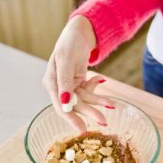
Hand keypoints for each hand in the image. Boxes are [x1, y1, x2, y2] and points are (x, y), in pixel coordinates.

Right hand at [43, 16, 114, 132]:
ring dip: (99, 100)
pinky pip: (89, 89)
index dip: (71, 119)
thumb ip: (65, 82)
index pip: (60, 106)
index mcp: (51, 83)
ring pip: (85, 98)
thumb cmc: (69, 43)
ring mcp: (69, 85)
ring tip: (112, 104)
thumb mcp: (66, 61)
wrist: (79, 32)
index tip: (83, 130)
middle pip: (75, 105)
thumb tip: (65, 103)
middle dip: (91, 112)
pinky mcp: (79, 82)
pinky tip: (101, 78)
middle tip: (104, 122)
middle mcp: (59, 87)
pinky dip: (96, 85)